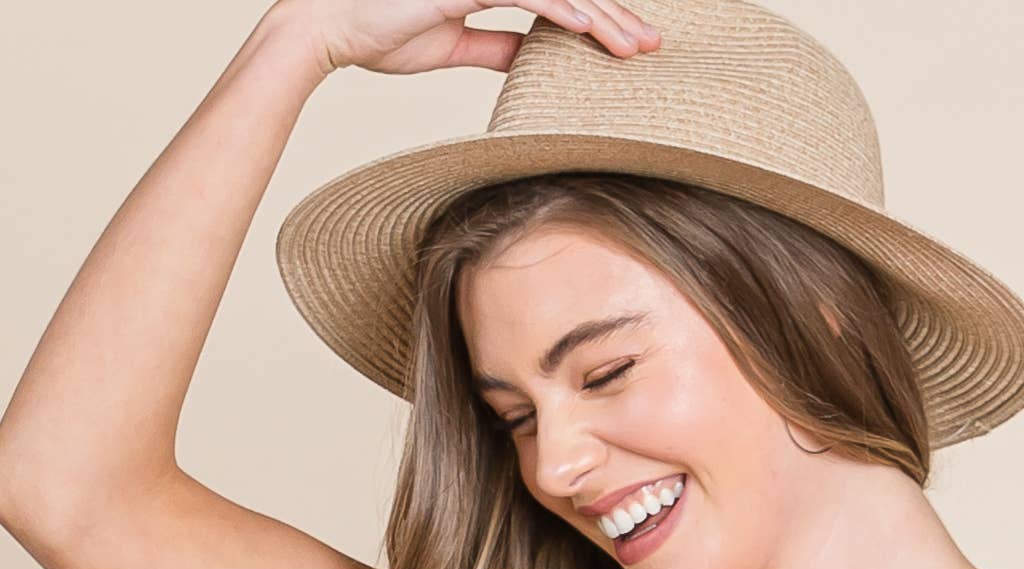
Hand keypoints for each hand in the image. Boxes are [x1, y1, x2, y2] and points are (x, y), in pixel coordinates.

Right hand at [287, 0, 661, 79]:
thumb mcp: (451, 44)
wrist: (328, 26)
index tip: (631, 48)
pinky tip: (587, 27)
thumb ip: (495, 47)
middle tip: (650, 48)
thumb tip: (531, 61)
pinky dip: (558, 8)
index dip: (596, 18)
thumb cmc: (380, 31)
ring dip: (598, 15)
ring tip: (633, 47)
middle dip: (612, 17)